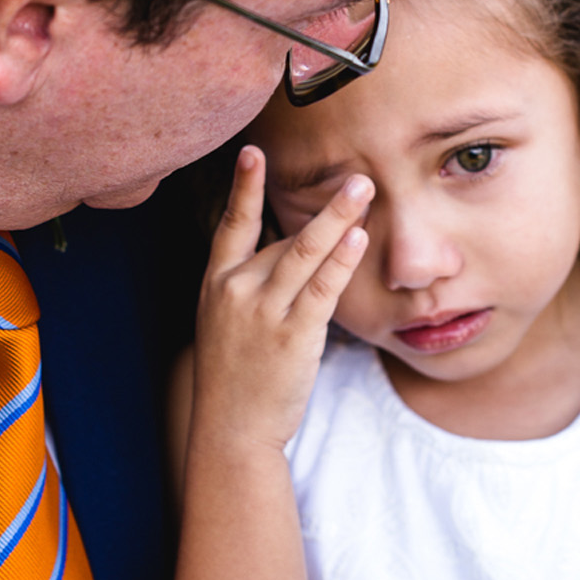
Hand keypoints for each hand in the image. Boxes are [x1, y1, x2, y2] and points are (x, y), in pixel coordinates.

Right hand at [190, 146, 371, 454]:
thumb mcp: (224, 321)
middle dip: (325, 210)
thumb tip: (293, 248)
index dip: (243, 187)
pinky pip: (320, 290)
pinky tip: (358, 239)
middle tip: (357, 175)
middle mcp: (236, 291)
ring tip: (363, 189)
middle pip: (285, 239)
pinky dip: (340, 262)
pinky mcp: (291, 336)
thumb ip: (251, 283)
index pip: (232, 224)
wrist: (231, 428)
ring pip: (304, 253)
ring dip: (338, 219)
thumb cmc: (235, 374)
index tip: (252, 151)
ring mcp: (263, 313)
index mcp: (216, 283)